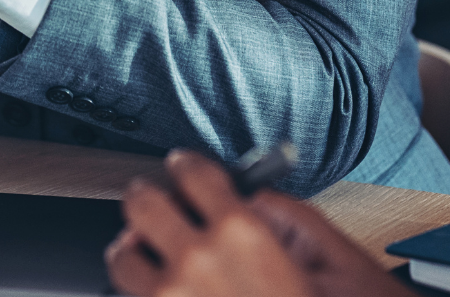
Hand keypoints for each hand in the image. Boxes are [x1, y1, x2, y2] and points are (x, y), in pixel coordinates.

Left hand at [108, 152, 405, 296]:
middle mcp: (197, 263)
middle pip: (141, 203)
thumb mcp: (327, 259)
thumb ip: (283, 216)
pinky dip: (140, 291)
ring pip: (122, 258)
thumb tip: (249, 199)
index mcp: (241, 235)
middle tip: (151, 200)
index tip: (180, 167)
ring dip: (134, 252)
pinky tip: (161, 293)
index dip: (184, 165)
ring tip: (145, 254)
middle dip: (147, 199)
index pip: (191, 173)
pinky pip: (129, 296)